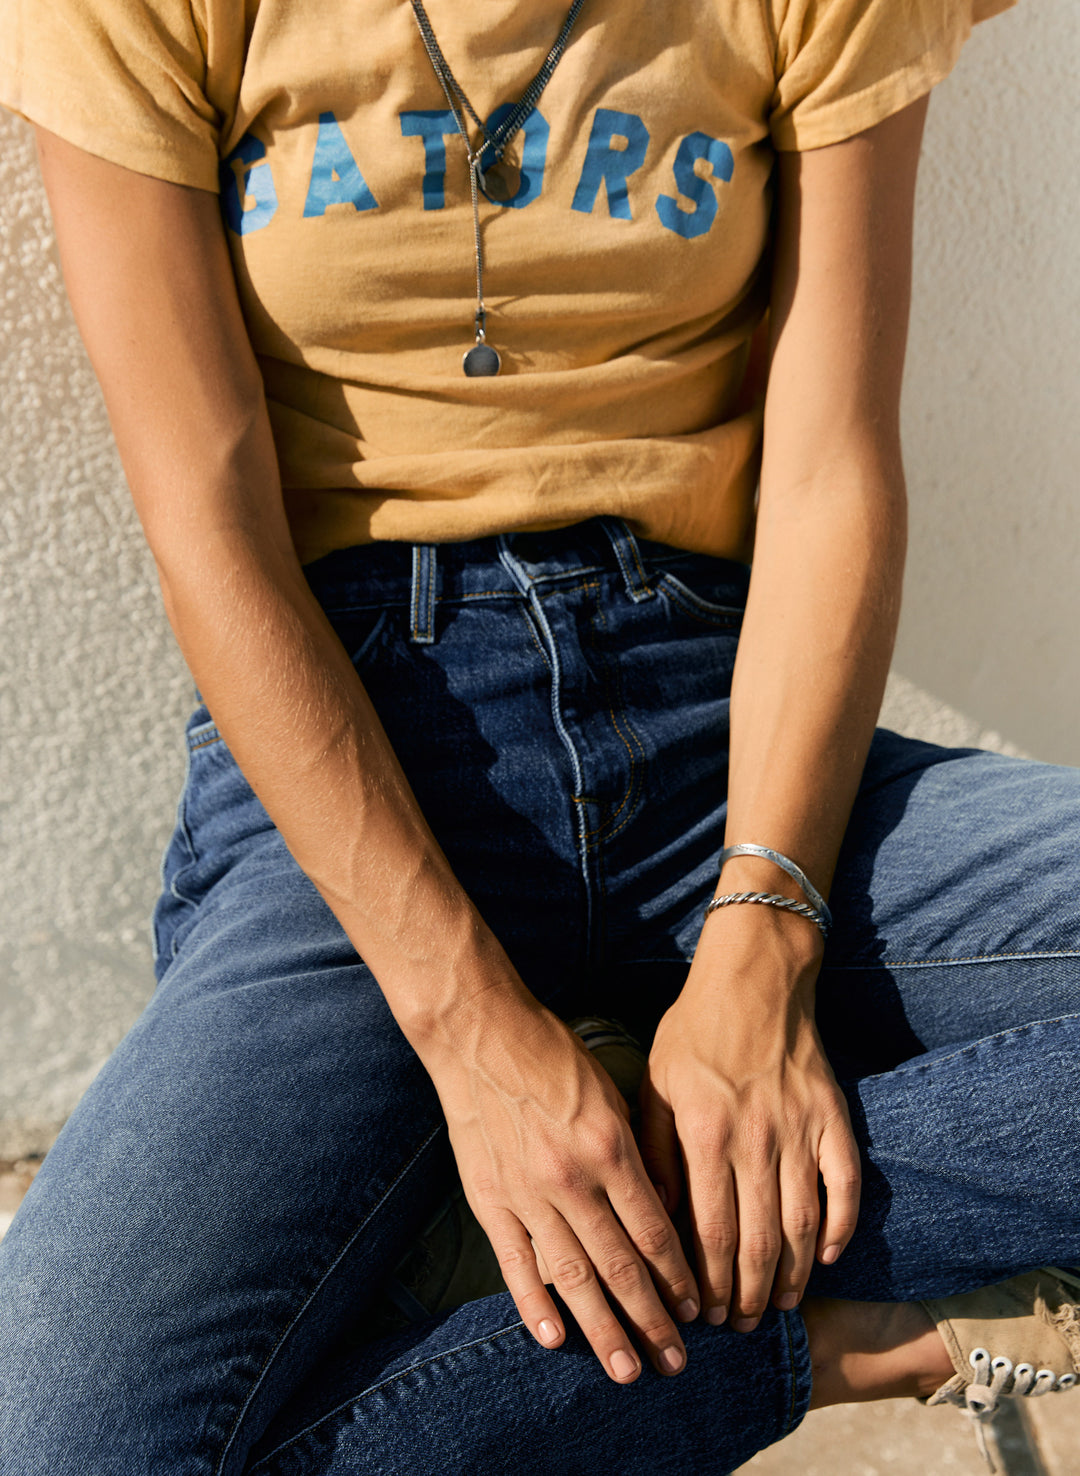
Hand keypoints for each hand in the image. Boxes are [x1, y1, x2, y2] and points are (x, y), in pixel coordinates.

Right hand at [420, 994, 700, 1381]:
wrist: (482, 1035)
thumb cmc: (555, 1057)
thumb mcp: (612, 1095)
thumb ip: (637, 1154)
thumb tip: (663, 1211)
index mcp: (611, 1149)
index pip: (654, 1232)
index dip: (678, 1278)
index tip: (697, 1310)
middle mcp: (572, 1178)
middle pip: (620, 1266)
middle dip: (652, 1320)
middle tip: (676, 1364)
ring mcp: (527, 1193)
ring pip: (572, 1277)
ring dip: (603, 1329)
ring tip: (626, 1371)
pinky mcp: (489, 1198)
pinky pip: (515, 1263)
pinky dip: (534, 1305)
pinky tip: (555, 1339)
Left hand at [639, 910, 860, 1329]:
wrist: (756, 978)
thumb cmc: (694, 1032)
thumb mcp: (655, 1085)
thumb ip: (654, 1153)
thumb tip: (655, 1220)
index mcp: (705, 1131)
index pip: (710, 1230)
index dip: (709, 1281)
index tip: (704, 1314)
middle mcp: (756, 1137)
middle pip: (758, 1239)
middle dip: (748, 1292)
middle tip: (741, 1324)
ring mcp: (800, 1128)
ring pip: (801, 1223)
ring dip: (791, 1274)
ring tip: (779, 1304)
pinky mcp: (834, 1116)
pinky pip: (844, 1185)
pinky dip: (839, 1227)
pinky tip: (825, 1257)